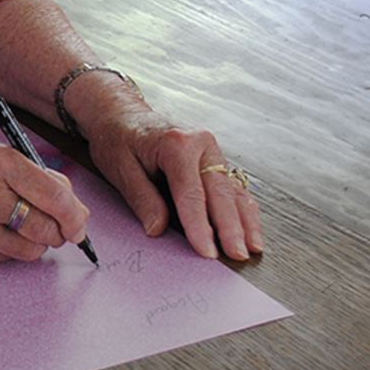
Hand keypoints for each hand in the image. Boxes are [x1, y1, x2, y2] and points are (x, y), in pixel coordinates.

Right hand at [0, 138, 89, 263]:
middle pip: (45, 227)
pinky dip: (10, 249)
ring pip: (30, 250)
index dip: (75, 215)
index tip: (80, 224)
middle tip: (54, 227)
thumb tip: (77, 210)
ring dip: (35, 243)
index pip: (54, 195)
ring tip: (20, 226)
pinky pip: (6, 258)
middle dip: (57, 232)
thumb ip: (38, 177)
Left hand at [86, 108, 263, 260]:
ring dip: (245, 221)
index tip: (206, 252)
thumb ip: (142, 198)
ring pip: (233, 191)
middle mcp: (202, 144)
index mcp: (177, 144)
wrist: (122, 114)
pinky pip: (233, 188)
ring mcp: (212, 152)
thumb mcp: (119, 167)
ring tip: (252, 249)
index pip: (191, 193)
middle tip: (236, 256)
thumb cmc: (118, 139)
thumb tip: (157, 229)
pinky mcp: (215, 161)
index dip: (199, 226)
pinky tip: (250, 231)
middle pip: (220, 192)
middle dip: (230, 227)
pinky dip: (244, 211)